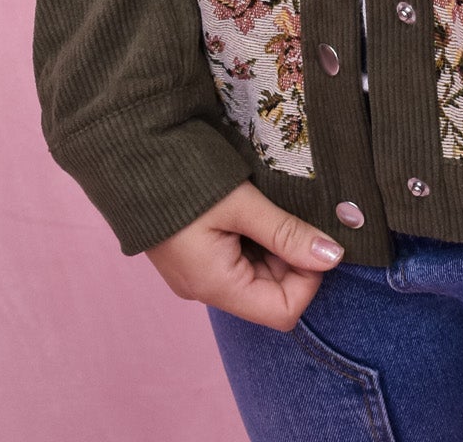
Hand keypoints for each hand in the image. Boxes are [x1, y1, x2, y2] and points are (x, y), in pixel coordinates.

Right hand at [143, 180, 343, 328]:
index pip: (283, 311)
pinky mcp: (193, 255)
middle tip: (292, 215)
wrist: (128, 151)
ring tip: (268, 207)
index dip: (308, 278)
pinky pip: (237, 260)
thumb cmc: (182, 177)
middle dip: (292, 259)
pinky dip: (255, 239)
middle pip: (271, 293)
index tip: (313, 237)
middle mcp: (205, 288)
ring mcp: (198, 272)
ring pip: (256, 275)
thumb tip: (333, 257)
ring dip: (274, 246)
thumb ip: (287, 232)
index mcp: (216, 285)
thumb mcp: (241, 203)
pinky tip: (251, 209)